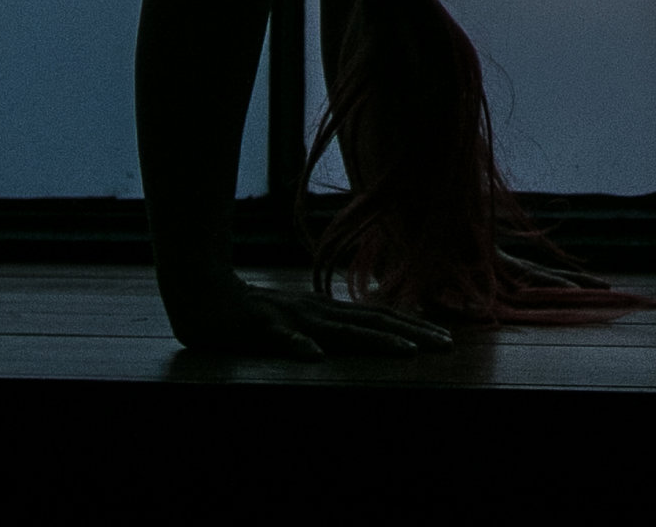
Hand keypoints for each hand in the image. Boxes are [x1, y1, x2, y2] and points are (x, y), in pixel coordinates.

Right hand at [163, 262, 451, 361]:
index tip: (446, 338)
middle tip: (448, 345)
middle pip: (372, 325)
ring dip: (375, 342)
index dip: (413, 328)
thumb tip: (362, 336)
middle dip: (412, 335)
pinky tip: (315, 357)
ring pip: (340, 331)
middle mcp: (318, 312)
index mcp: (328, 313)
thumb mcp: (300, 323)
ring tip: (407, 352)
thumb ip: (329, 328)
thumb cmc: (256, 316)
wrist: (207, 297)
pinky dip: (299, 347)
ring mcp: (293, 319)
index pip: (378, 320)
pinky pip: (283, 339)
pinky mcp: (263, 327)